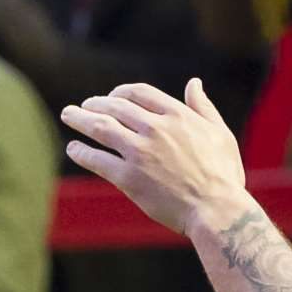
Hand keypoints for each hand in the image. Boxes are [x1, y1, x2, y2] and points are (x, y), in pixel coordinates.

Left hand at [62, 80, 250, 235]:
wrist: (216, 210)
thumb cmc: (223, 175)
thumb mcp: (220, 134)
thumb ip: (203, 107)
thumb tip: (194, 82)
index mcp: (177, 115)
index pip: (138, 93)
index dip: (120, 93)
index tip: (111, 98)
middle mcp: (155, 129)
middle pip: (115, 107)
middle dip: (95, 103)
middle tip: (82, 106)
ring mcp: (140, 153)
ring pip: (101, 128)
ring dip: (80, 119)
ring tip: (68, 116)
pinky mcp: (129, 178)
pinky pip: (97, 160)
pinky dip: (82, 152)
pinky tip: (73, 149)